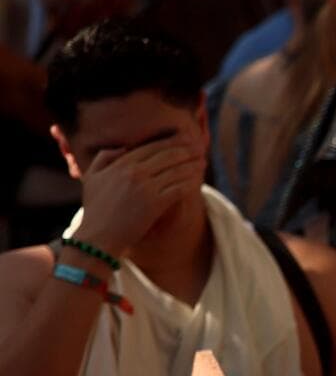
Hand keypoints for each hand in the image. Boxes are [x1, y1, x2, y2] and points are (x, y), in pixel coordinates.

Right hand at [74, 136, 206, 259]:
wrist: (97, 237)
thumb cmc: (96, 209)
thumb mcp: (91, 178)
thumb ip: (104, 158)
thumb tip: (123, 148)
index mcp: (121, 164)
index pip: (152, 147)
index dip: (171, 141)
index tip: (184, 139)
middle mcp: (134, 172)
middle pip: (168, 155)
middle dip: (187, 150)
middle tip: (200, 147)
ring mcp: (146, 188)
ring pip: (176, 171)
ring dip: (193, 165)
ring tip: (203, 161)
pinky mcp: (155, 204)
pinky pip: (179, 189)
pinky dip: (190, 182)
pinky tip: (198, 180)